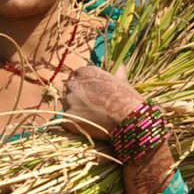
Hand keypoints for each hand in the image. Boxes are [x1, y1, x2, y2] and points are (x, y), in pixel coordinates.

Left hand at [63, 63, 174, 193]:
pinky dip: (74, 124)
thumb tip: (121, 66)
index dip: (84, 85)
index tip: (90, 94)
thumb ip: (117, 73)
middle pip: (70, 89)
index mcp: (86, 72)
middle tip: (90, 107)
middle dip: (77, 97)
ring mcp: (69, 101)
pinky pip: (66, 121)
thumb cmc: (127, 98)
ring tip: (90, 118)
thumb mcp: (122, 82)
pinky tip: (87, 127)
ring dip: (75, 110)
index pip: (77, 76)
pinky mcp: (67, 117)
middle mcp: (74, 84)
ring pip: (67, 105)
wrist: (127, 117)